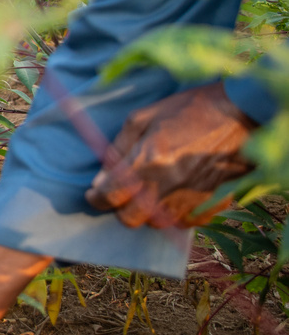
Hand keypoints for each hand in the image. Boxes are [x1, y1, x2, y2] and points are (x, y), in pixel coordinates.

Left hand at [86, 82, 255, 228]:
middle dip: (121, 208)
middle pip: (130, 219)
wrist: (241, 113)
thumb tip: (102, 176)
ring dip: (147, 212)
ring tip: (150, 192)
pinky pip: (185, 223)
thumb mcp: (143, 117)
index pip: (109, 196)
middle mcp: (167, 186)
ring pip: (157, 224)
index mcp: (147, 162)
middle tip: (123, 193)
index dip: (95, 198)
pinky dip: (176, 215)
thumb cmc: (189, 109)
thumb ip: (118, 149)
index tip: (94, 193)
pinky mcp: (213, 203)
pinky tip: (175, 196)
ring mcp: (191, 198)